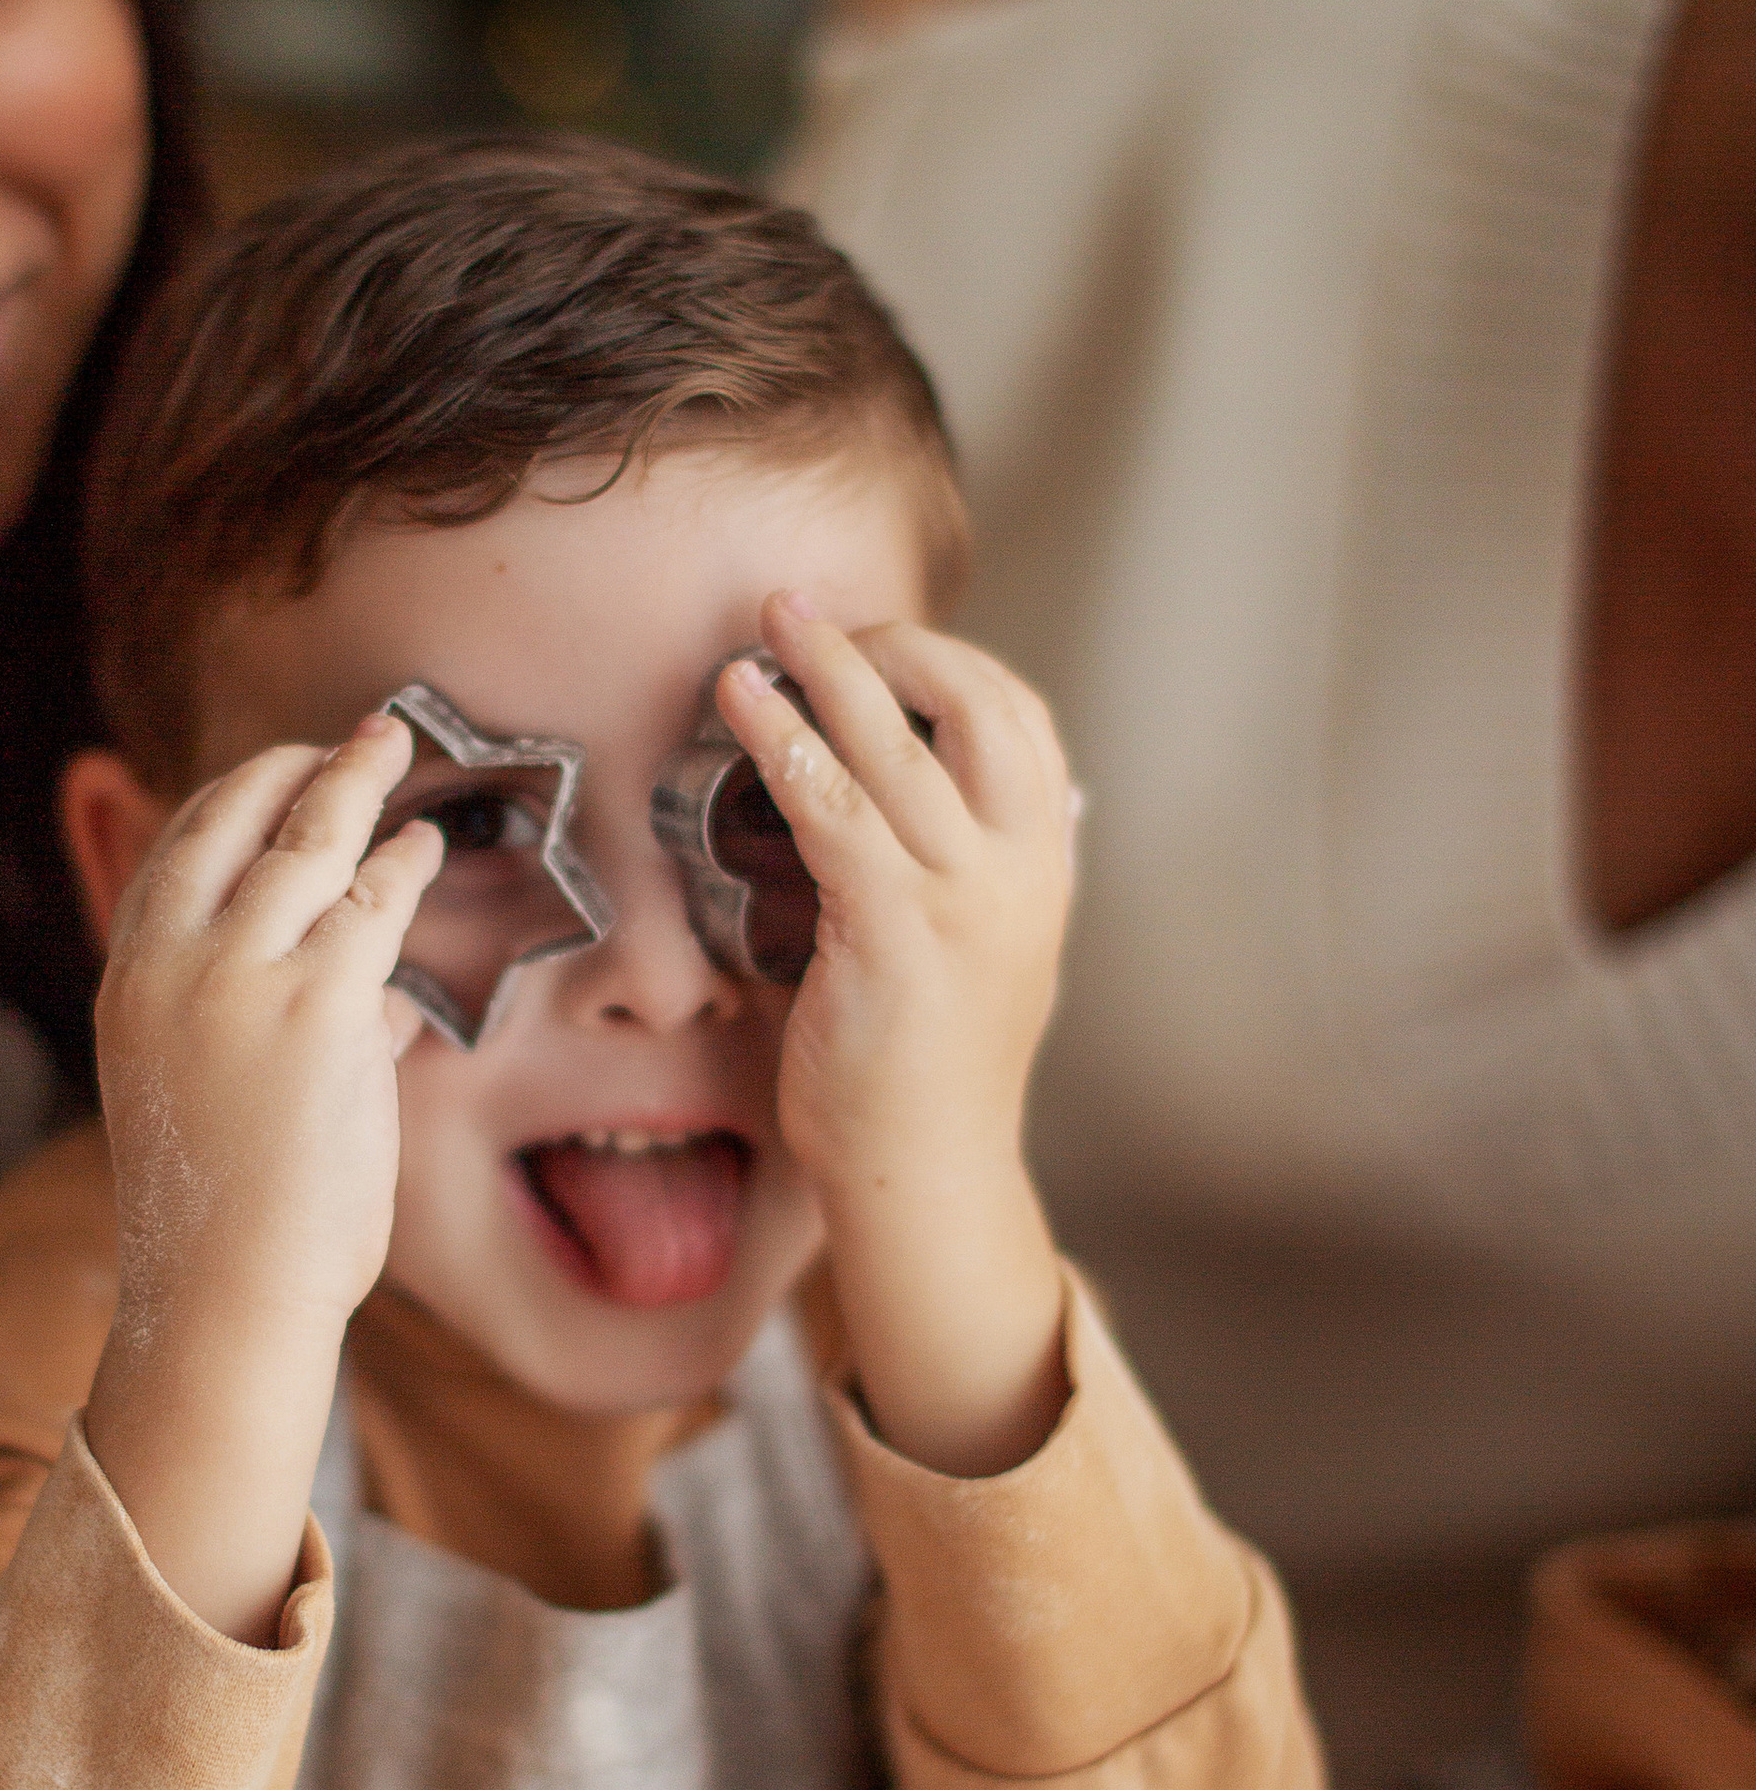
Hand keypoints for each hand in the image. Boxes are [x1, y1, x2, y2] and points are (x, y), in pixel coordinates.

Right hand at [83, 714, 439, 1638]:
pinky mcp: (316, 1005)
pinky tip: (424, 847)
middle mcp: (169, 964)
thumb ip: (278, 1029)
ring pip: (304, 847)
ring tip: (391, 748)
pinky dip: (401, 866)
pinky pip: (369, 905)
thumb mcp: (207, 1098)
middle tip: (347, 739)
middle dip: (291, 767)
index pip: (172, 853)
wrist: (225, 1295)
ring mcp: (238, 978)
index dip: (231, 798)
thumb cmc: (227, 1221)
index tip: (277, 775)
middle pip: (228, 821)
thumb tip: (382, 1000)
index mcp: (127, 982)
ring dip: (353, 787)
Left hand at [721, 595, 1072, 1474]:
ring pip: (900, 743)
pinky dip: (784, 740)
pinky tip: (742, 705)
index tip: (876, 638)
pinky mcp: (896, 931)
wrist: (926, 1176)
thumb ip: (971, 871)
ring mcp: (966, 899)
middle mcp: (1022, 871)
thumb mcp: (982, 950)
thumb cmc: (928, 1071)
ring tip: (766, 622)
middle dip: (894, 642)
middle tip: (809, 613)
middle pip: (979, 703)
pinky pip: (835, 807)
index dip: (950, 662)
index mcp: (1047, 867)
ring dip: (826, 668)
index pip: (1024, 720)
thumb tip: (926, 798)